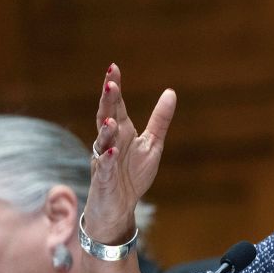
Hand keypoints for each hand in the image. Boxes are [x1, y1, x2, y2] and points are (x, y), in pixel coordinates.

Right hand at [85, 64, 176, 244]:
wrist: (120, 205)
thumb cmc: (133, 173)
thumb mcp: (152, 143)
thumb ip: (160, 120)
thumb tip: (170, 92)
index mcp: (121, 132)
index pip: (116, 106)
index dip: (114, 88)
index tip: (113, 67)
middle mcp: (110, 142)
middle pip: (106, 117)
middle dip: (107, 102)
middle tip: (109, 84)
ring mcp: (105, 160)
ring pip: (103, 142)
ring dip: (106, 130)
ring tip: (112, 118)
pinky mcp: (105, 179)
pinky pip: (105, 167)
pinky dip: (109, 159)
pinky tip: (113, 152)